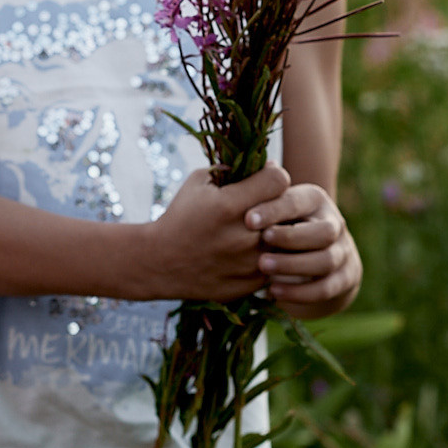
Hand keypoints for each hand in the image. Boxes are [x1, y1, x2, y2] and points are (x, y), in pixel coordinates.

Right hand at [142, 164, 293, 302]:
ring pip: (286, 238)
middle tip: (263, 204)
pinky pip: (278, 262)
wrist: (160, 263)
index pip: (279, 180)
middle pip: (287, 209)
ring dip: (276, 230)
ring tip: (256, 229)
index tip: (263, 180)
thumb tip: (266, 164)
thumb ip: (231, 169)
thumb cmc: (180, 217)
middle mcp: (244, 234)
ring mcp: (250, 262)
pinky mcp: (253, 282)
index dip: (272, 176)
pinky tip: (247, 251)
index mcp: (229, 205)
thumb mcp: (197, 183)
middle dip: (277, 203)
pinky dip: (268, 255)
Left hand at [250, 184, 363, 318]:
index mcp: (314, 200)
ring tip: (262, 267)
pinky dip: (300, 292)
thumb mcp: (272, 211)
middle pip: (323, 231)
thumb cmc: (280, 226)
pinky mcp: (345, 278)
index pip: (298, 202)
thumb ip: (256, 202)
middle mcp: (333, 223)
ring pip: (326, 260)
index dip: (274, 210)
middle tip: (261, 243)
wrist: (315, 255)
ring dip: (293, 265)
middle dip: (291, 238)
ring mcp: (343, 251)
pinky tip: (274, 291)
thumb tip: (226, 195)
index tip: (247, 220)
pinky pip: (326, 288)